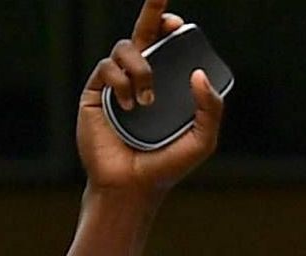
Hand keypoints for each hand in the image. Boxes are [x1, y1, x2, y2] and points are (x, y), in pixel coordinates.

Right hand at [76, 1, 227, 197]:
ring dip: (140, 68)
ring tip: (147, 101)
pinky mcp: (95, 93)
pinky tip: (129, 107)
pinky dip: (121, 82)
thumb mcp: (201, 141)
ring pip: (125, 49)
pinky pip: (107, 68)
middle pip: (143, 32)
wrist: (131, 187)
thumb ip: (211, 110)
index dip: (170, 27)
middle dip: (152, 10)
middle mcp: (138, 79)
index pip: (167, 46)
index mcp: (164, 84)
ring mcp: (115, 84)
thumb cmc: (165, 167)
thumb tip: (200, 74)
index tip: (179, 24)